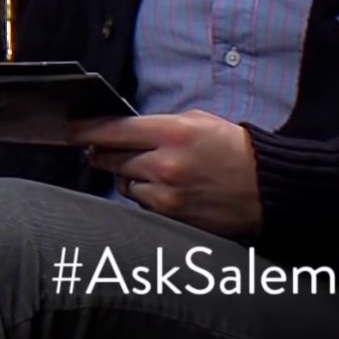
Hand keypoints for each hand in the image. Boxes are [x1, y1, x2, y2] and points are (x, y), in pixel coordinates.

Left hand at [69, 112, 261, 236]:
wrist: (268, 186)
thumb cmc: (234, 148)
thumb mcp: (197, 121)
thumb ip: (157, 125)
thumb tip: (120, 131)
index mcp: (172, 133)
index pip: (112, 130)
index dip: (85, 130)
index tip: (69, 130)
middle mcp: (165, 164)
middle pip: (109, 159)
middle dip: (101, 153)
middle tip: (99, 149)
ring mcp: (167, 195)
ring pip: (124, 184)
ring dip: (128, 175)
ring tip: (153, 169)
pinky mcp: (172, 218)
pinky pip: (142, 204)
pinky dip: (146, 195)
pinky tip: (165, 188)